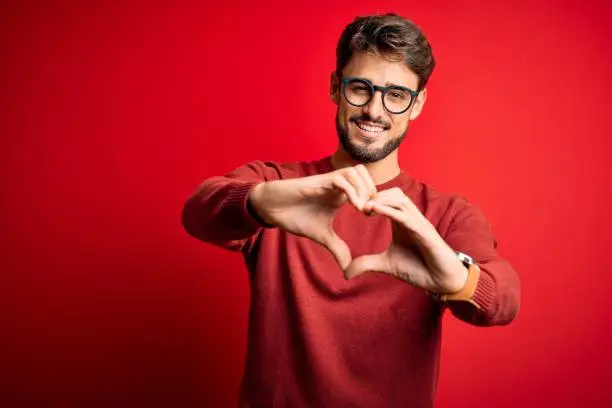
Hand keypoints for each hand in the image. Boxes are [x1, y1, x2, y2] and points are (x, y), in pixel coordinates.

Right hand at [249, 165, 376, 269]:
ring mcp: (328, 180)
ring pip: (356, 171)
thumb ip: (337, 247)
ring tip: (364, 210)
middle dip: (374, 192)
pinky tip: (354, 207)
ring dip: (364, 189)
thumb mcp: (321, 236)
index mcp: (341, 194)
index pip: (366, 187)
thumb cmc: (295, 216)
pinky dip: (352, 191)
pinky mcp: (318, 181)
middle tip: (372, 212)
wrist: (272, 209)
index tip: (374, 218)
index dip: (375, 199)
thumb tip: (348, 267)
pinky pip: (341, 179)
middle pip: (366, 174)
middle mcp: (337, 184)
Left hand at [346, 188, 468, 293]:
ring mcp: (419, 223)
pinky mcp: (425, 233)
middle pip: (393, 193)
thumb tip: (345, 272)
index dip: (368, 198)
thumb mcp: (386, 264)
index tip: (351, 206)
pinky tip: (375, 210)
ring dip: (381, 200)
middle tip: (356, 204)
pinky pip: (407, 216)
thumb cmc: (418, 268)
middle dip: (374, 195)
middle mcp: (410, 218)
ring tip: (364, 206)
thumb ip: (367, 264)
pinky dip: (391, 211)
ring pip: (400, 199)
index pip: (386, 199)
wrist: (441, 280)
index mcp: (401, 221)